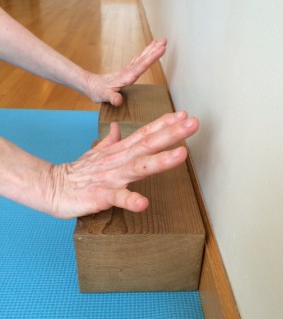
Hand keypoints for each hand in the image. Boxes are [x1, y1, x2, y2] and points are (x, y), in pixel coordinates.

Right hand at [48, 111, 198, 218]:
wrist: (52, 187)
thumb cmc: (79, 172)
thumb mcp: (97, 153)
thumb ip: (111, 140)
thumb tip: (120, 128)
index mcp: (119, 152)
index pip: (144, 134)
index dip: (164, 124)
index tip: (183, 115)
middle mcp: (118, 161)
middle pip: (147, 145)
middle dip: (171, 133)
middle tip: (193, 123)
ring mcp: (110, 177)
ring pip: (138, 167)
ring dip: (160, 160)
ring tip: (181, 154)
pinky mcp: (100, 195)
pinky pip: (117, 198)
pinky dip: (130, 200)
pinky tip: (143, 203)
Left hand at [85, 39, 166, 105]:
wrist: (90, 86)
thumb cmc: (97, 92)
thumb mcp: (103, 96)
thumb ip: (111, 98)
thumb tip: (118, 101)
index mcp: (126, 78)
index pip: (141, 66)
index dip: (151, 58)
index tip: (161, 49)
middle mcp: (128, 73)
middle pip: (143, 60)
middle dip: (154, 51)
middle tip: (164, 41)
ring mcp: (126, 72)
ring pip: (141, 59)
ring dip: (150, 51)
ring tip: (160, 42)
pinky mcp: (125, 73)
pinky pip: (137, 62)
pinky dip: (143, 56)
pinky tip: (147, 52)